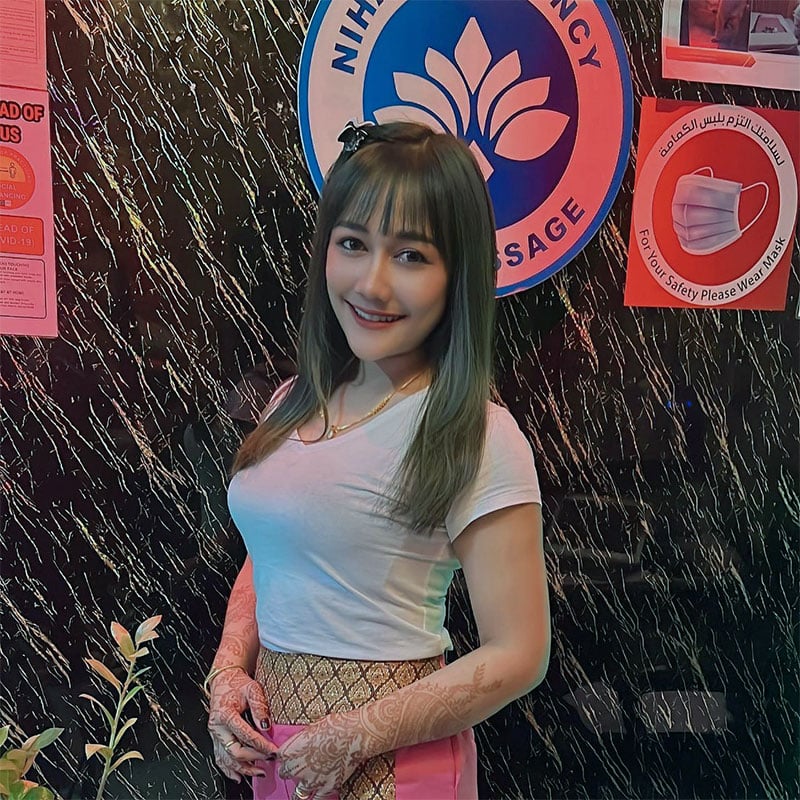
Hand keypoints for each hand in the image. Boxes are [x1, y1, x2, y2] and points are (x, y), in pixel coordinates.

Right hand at [208, 666, 278, 781]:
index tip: (274, 749)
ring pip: (226, 759)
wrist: (223, 680)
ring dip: (243, 768)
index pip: (245, 735)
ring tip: (259, 772)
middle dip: (253, 758)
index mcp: (225, 714)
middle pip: (234, 751)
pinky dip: (228, 769)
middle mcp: (216, 727)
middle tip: (270, 759)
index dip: (261, 744)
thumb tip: (266, 725)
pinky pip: (220, 758)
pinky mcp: (215, 738)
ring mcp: (214, 735)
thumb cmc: (238, 684)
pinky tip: (239, 776)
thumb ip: (259, 706)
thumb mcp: (252, 689)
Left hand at [277, 714, 362, 795]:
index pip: (277, 757)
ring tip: (305, 786)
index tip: (288, 755)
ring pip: (298, 793)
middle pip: (284, 774)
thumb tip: (302, 745)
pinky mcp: (326, 789)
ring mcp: (311, 781)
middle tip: (298, 767)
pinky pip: (316, 799)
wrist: (353, 735)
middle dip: (290, 771)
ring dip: (300, 790)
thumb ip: (302, 741)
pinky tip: (318, 793)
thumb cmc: (335, 725)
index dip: (285, 756)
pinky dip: (316, 797)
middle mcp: (296, 768)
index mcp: (290, 750)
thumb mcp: (312, 728)